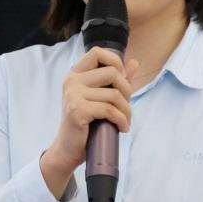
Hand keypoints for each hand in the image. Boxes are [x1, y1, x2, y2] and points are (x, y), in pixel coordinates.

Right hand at [46, 47, 138, 172]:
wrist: (68, 150)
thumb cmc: (85, 124)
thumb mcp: (100, 98)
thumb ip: (115, 81)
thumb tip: (134, 62)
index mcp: (75, 75)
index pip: (97, 52)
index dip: (115, 62)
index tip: (120, 81)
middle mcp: (72, 81)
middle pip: (112, 72)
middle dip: (127, 91)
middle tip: (125, 107)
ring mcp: (73, 95)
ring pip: (114, 94)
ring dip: (126, 110)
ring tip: (125, 121)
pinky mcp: (77, 110)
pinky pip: (110, 110)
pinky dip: (121, 120)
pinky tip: (122, 128)